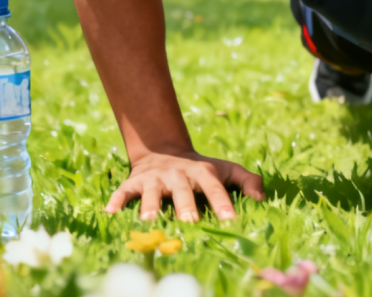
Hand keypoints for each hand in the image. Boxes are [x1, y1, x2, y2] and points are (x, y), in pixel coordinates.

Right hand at [106, 150, 265, 220]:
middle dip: (186, 205)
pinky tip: (110, 212)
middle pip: (182, 190)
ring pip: (152, 191)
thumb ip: (247, 180)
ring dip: (151, 205)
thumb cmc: (200, 170)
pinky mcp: (134, 182)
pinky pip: (124, 191)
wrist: (163, 150)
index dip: (222, 202)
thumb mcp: (226, 170)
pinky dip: (117, 200)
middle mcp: (178, 174)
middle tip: (190, 221)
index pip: (214, 187)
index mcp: (202, 172)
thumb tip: (262, 199)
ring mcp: (155, 178)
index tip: (231, 219)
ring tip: (150, 220)